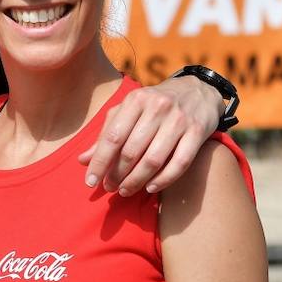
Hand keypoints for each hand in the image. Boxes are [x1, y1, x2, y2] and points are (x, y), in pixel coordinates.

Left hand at [77, 77, 221, 195]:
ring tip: (126, 190)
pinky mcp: (198, 132)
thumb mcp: (129, 111)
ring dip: (137, 181)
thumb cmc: (154, 105)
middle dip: (117, 175)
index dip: (99, 162)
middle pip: (131, 151)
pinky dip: (164, 180)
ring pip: (154, 160)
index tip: (90, 182)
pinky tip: (151, 188)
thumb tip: (83, 161)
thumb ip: (106, 134)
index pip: (112, 137)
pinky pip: (180, 163)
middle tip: (110, 188)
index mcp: (136, 100)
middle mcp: (157, 107)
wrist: (199, 91)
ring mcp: (179, 120)